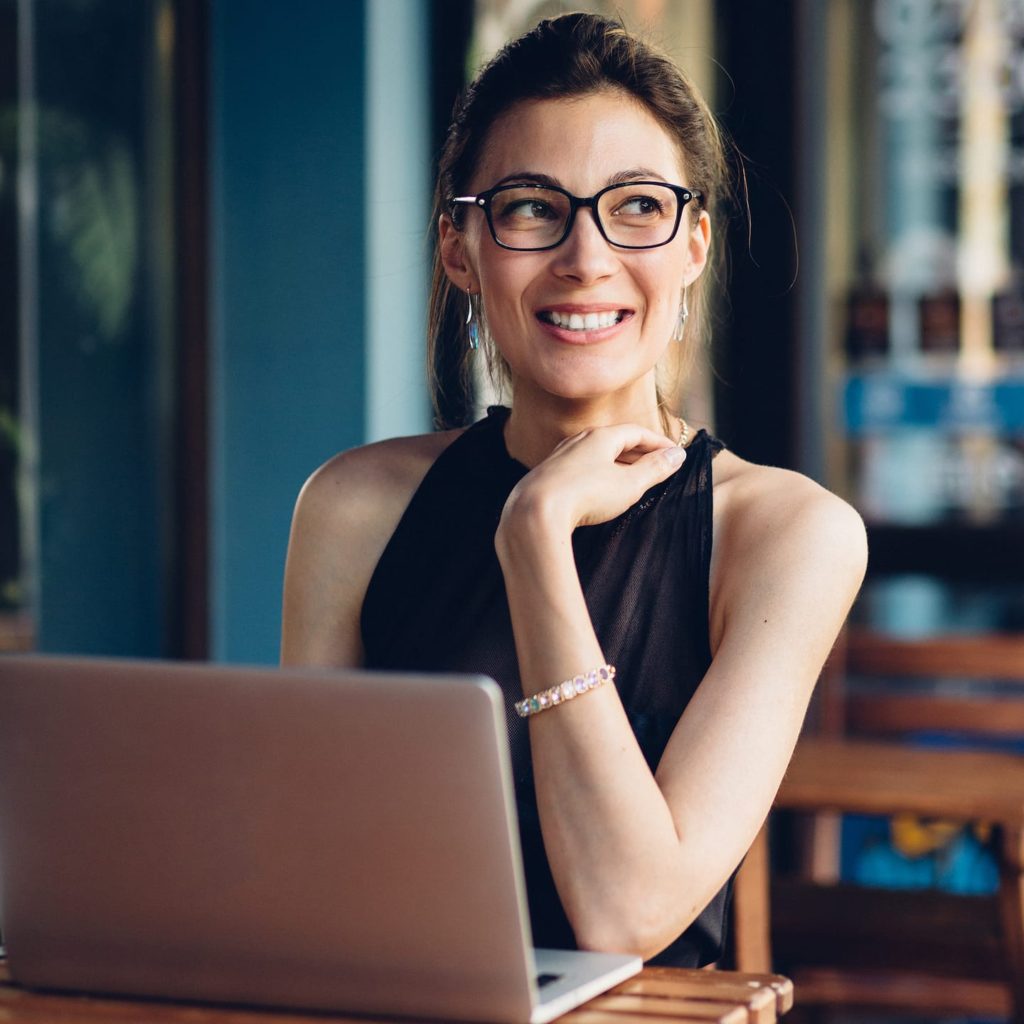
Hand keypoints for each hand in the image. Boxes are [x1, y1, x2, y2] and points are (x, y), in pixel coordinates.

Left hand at [500, 423, 684, 536]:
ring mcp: (560, 457)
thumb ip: (655, 469)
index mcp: (600, 437)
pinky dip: (597, 474)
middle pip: (615, 440)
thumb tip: (677, 455)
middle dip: (639, 452)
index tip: (674, 453)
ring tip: (633, 478)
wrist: (535, 512)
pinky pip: (579, 468)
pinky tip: (599, 490)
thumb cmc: (586, 495)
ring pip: (595, 454)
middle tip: (658, 465)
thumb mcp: (629, 484)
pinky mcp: (548, 476)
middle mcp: (578, 441)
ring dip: (617, 463)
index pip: (636, 432)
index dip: (657, 442)